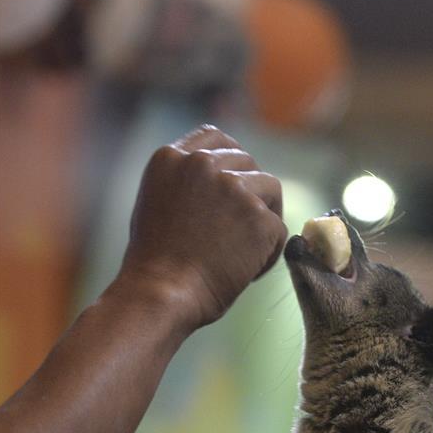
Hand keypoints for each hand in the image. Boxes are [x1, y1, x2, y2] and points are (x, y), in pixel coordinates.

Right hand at [121, 124, 286, 330]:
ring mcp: (233, 188)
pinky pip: (278, 229)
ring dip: (262, 219)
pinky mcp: (258, 217)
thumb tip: (223, 179)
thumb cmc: (154, 263)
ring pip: (270, 190)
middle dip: (249, 194)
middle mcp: (203, 164)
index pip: (216, 139)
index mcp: (173, 158)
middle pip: (248, 163)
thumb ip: (187, 182)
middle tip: (236, 232)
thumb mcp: (157, 202)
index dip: (231, 161)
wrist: (161, 293)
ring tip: (242, 252)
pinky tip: (246, 272)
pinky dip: (268, 252)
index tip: (234, 185)